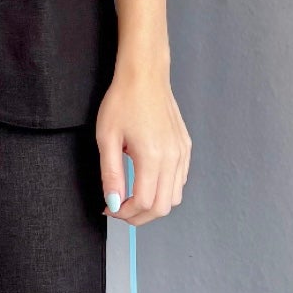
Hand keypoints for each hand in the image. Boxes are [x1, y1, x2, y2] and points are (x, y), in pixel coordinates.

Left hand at [96, 66, 190, 223]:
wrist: (145, 75)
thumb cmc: (123, 101)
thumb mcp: (107, 138)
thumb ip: (111, 174)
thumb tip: (113, 203)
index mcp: (152, 156)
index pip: (144, 203)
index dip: (125, 213)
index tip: (109, 209)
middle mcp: (172, 158)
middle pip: (163, 207)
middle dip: (139, 216)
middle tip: (119, 210)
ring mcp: (182, 153)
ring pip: (175, 197)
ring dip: (153, 205)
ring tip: (132, 198)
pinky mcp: (185, 147)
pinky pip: (180, 180)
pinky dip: (165, 190)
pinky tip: (147, 182)